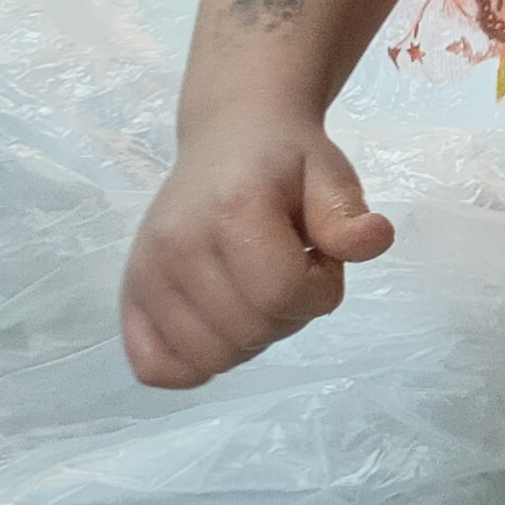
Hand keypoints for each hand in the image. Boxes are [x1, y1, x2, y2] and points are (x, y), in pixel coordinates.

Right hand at [122, 106, 395, 384]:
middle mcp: (177, 244)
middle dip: (290, 313)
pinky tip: (220, 324)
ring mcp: (146, 273)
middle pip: (249, 332)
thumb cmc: (286, 161)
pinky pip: (157, 367)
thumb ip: (348, 215)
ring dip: (250, 336)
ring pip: (212, 357)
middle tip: (290, 269)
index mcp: (231, 210)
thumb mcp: (331, 175)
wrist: (231, 136)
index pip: (283, 294)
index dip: (320, 291)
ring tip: (256, 286)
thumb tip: (374, 239)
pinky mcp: (131, 295)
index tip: (321, 260)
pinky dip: (195, 362)